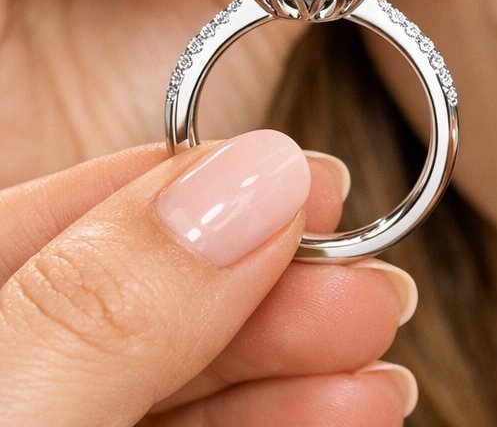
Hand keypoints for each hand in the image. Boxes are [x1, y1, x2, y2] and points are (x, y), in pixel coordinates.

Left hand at [0, 130, 417, 424]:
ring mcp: (45, 417)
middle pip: (130, 287)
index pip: (41, 207)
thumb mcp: (5, 425)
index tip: (305, 179)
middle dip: (267, 276)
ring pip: (169, 368)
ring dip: (297, 352)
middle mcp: (2, 361)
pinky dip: (275, 421)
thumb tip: (255, 176)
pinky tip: (352, 404)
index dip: (185, 183)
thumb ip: (98, 312)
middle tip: (368, 271)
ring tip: (378, 340)